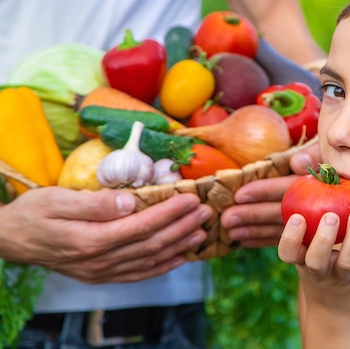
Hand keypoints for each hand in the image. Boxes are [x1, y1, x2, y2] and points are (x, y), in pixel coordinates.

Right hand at [0, 187, 211, 283]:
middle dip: (182, 227)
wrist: (11, 240)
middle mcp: (100, 261)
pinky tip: (180, 257)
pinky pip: (138, 274)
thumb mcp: (56, 200)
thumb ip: (96, 204)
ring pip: (150, 261)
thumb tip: (131, 201)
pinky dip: (162, 266)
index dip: (170, 213)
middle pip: (151, 244)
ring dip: (179, 246)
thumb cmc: (34, 213)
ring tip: (201, 231)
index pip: (142, 226)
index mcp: (91, 239)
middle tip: (206, 212)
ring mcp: (101, 272)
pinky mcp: (101, 275)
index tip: (191, 199)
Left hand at [220, 141, 321, 247]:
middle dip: (253, 216)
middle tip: (226, 219)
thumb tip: (296, 163)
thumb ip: (315, 154)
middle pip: (282, 211)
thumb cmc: (340, 157)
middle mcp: (321, 206)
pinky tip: (246, 240)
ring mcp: (318, 222)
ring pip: (282, 228)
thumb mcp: (331, 149)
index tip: (239, 194)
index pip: (290, 188)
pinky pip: (286, 237)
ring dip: (256, 231)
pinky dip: (265, 239)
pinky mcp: (312, 233)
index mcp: (324, 184)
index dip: (264, 190)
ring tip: (231, 232)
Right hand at [278, 209, 349, 347]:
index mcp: (301, 261)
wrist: (337, 311)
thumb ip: (308, 222)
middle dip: (323, 238)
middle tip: (330, 215)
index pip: (288, 253)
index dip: (290, 237)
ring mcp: (341, 279)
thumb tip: (304, 171)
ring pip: (347, 261)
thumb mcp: (307, 251)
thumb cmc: (320, 266)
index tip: (297, 217)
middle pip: (316, 260)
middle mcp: (319, 272)